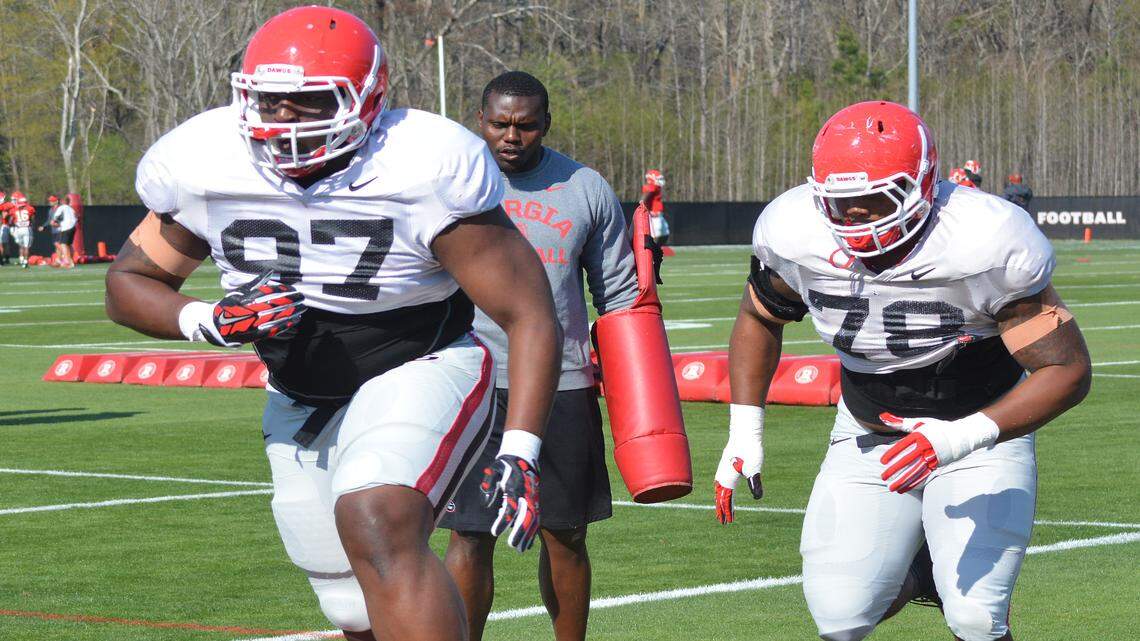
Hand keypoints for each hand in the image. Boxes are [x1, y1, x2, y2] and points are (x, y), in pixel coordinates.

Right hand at [179, 272, 305, 346]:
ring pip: (275, 319)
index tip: (294, 289)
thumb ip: (256, 283)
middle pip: (274, 306)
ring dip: (290, 314)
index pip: (268, 294)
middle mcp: (249, 312)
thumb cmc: (229, 305)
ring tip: (302, 309)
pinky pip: (271, 330)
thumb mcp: (240, 292)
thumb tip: (270, 272)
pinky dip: (284, 325)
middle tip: (303, 298)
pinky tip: (294, 321)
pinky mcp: (254, 335)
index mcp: (245, 300)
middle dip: (290, 302)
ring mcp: (251, 325)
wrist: (213, 326)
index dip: (283, 292)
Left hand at [481, 454, 539, 551]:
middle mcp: (526, 494)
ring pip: (533, 520)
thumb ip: (489, 485)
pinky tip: (528, 544)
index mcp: (515, 488)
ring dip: (528, 535)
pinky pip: (536, 519)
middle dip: (520, 532)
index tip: (495, 532)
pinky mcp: (536, 501)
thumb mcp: (494, 470)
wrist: (523, 455)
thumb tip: (486, 504)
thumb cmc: (505, 464)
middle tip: (513, 546)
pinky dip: (533, 532)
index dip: (503, 521)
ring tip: (521, 549)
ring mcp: (533, 498)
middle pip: (525, 516)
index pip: (510, 508)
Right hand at [714, 404, 764, 523]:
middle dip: (721, 509)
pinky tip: (723, 489)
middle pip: (720, 496)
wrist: (744, 432)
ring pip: (719, 489)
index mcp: (728, 478)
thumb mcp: (754, 468)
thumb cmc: (750, 449)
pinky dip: (720, 490)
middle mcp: (723, 475)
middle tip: (723, 521)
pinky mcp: (726, 464)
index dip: (727, 511)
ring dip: (720, 499)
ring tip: (721, 507)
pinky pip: (720, 481)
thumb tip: (758, 498)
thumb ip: (755, 483)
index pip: (726, 499)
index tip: (728, 522)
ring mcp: (723, 469)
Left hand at [879, 412, 999, 493]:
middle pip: (907, 461)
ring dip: (903, 481)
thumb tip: (882, 417)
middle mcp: (925, 447)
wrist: (961, 434)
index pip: (902, 446)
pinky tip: (904, 489)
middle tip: (883, 477)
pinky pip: (923, 475)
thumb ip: (900, 422)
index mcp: (919, 436)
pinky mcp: (936, 465)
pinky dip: (913, 483)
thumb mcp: (919, 422)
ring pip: (915, 471)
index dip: (892, 454)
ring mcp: (932, 457)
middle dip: (894, 470)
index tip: (882, 461)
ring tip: (891, 488)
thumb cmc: (936, 427)